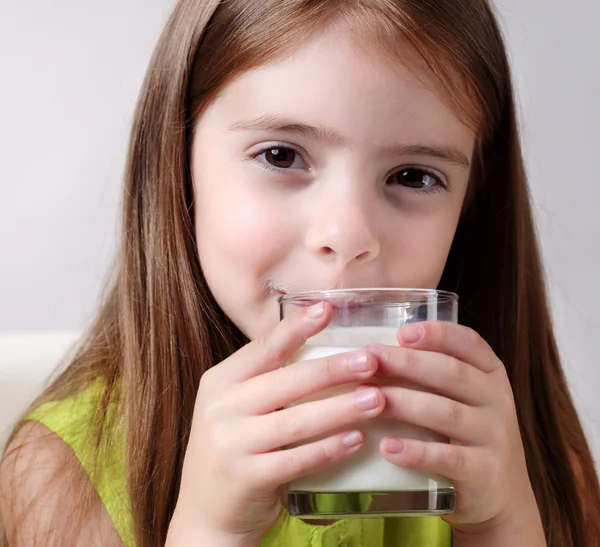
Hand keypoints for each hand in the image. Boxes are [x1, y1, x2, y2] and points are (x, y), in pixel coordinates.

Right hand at [169, 303, 384, 543]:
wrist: (205, 512)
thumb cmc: (233, 448)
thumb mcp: (234, 406)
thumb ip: (265, 380)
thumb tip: (322, 349)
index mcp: (220, 381)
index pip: (264, 348)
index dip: (297, 328)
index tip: (327, 309)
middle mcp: (221, 408)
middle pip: (287, 381)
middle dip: (334, 368)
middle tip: (372, 360)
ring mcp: (231, 444)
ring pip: (297, 421)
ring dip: (341, 408)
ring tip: (377, 398)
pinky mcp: (248, 478)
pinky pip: (297, 459)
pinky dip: (330, 448)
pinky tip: (357, 439)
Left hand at [366, 322, 536, 532]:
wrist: (502, 496)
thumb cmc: (468, 435)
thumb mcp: (465, 398)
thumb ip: (435, 373)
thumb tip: (375, 352)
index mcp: (490, 374)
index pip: (469, 342)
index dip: (437, 333)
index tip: (402, 332)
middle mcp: (496, 399)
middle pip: (451, 373)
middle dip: (407, 362)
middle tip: (371, 358)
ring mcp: (493, 435)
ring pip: (445, 412)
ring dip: (403, 402)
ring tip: (369, 398)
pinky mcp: (484, 471)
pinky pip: (447, 458)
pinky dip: (416, 451)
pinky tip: (387, 447)